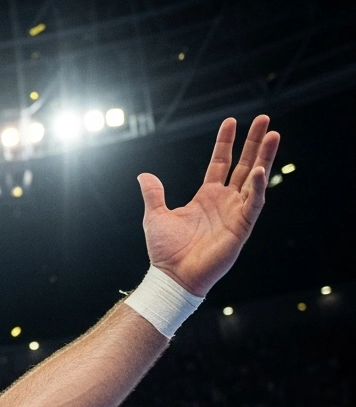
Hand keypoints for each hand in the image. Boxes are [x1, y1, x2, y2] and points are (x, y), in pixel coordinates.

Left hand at [138, 115, 279, 296]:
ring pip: (255, 179)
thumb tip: (144, 175)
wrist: (172, 276)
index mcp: (207, 197)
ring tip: (274, 135)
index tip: (232, 121)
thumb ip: (154, 194)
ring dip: (265, 157)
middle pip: (244, 165)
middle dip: (255, 143)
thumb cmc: (166, 251)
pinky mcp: (242, 227)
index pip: (221, 163)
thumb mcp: (155, 216)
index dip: (226, 143)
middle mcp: (225, 201)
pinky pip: (254, 203)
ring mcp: (236, 212)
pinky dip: (258, 187)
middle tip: (265, 120)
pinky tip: (260, 169)